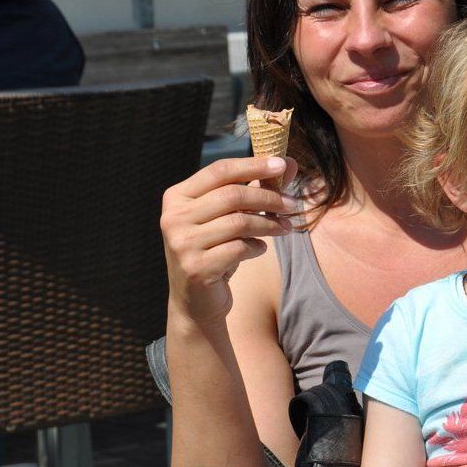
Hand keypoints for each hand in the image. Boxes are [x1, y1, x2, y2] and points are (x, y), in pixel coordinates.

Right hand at [160, 156, 299, 324]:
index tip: (282, 164)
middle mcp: (173, 217)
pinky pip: (239, 248)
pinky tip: (260, 249)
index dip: (253, 165)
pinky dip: (257, 247)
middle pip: (232, 195)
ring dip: (269, 223)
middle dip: (269, 197)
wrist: (195, 302)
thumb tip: (290, 164)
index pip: (219, 170)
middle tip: (293, 204)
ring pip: (239, 222)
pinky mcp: (196, 268)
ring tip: (284, 228)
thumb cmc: (214, 251)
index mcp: (177, 197)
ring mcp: (182, 243)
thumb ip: (255, 188)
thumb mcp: (229, 217)